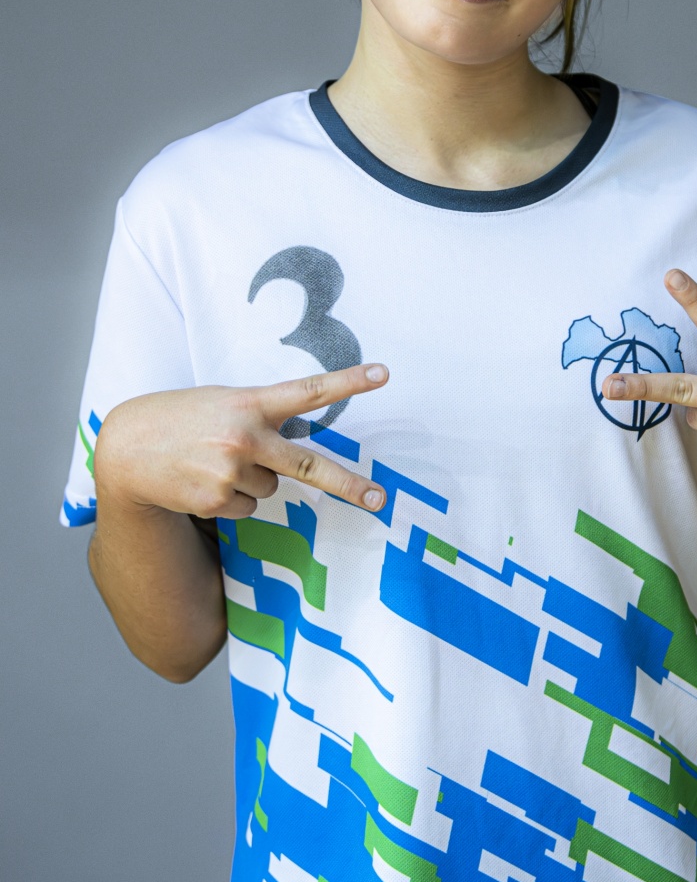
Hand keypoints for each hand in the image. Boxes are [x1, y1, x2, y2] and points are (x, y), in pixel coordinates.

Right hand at [94, 365, 389, 519]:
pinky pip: (249, 506)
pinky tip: (203, 481)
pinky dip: (233, 498)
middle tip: (380, 498)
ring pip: (272, 487)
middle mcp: (246, 437)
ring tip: (213, 462)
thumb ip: (260, 418)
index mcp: (250, 403)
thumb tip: (295, 458)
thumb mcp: (222, 402)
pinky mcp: (218, 500)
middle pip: (310, 465)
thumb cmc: (182, 419)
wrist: (127, 449)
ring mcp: (232, 471)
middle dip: (348, 484)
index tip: (384, 374)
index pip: (308, 391)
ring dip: (251, 478)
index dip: (348, 382)